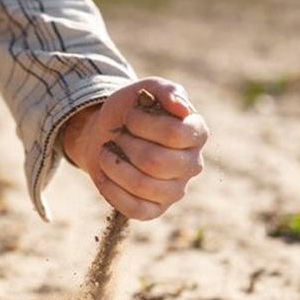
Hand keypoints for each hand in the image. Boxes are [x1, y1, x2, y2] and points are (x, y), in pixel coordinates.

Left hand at [62, 77, 208, 220]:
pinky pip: (135, 209)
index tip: (129, 115)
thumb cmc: (129, 112)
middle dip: (125, 145)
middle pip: (155, 162)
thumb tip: (182, 108)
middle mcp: (192, 165)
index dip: (142, 123)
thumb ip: (166, 90)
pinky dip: (112, 190)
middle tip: (117, 136)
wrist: (104, 134)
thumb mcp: (144, 90)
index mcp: (196, 133)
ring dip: (114, 166)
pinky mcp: (155, 210)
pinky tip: (103, 174)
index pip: (173, 133)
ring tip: (106, 152)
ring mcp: (175, 191)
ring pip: (142, 186)